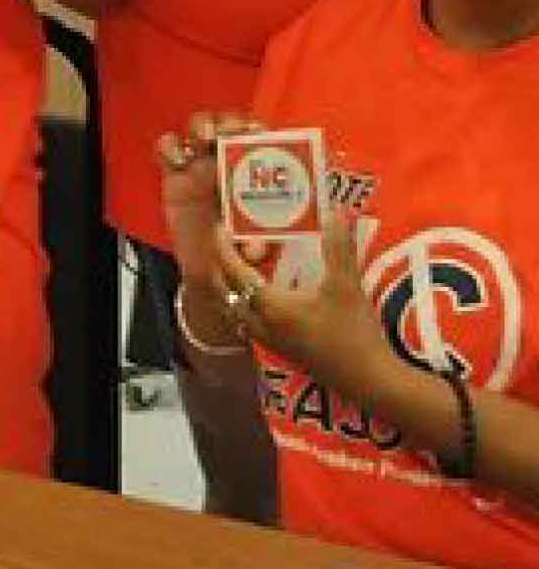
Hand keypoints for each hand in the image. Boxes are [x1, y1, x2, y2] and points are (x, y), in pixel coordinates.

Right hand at [157, 111, 264, 284]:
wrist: (213, 270)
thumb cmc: (247, 252)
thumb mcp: (261, 250)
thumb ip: (258, 248)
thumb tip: (253, 249)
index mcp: (258, 171)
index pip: (260, 138)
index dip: (258, 129)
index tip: (257, 133)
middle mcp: (230, 161)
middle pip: (230, 124)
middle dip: (230, 122)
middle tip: (228, 132)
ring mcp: (201, 165)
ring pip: (200, 127)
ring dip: (203, 125)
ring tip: (205, 137)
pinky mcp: (175, 175)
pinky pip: (168, 148)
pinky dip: (170, 146)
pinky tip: (178, 159)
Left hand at [215, 213, 394, 402]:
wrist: (370, 381)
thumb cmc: (353, 332)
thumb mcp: (346, 284)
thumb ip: (338, 246)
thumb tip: (335, 210)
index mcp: (270, 305)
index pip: (233, 272)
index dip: (223, 248)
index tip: (221, 228)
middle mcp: (262, 325)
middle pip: (224, 293)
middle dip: (220, 267)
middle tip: (229, 246)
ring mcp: (271, 343)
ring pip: (235, 313)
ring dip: (230, 290)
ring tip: (240, 269)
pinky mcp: (284, 354)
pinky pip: (249, 326)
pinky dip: (245, 307)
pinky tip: (264, 300)